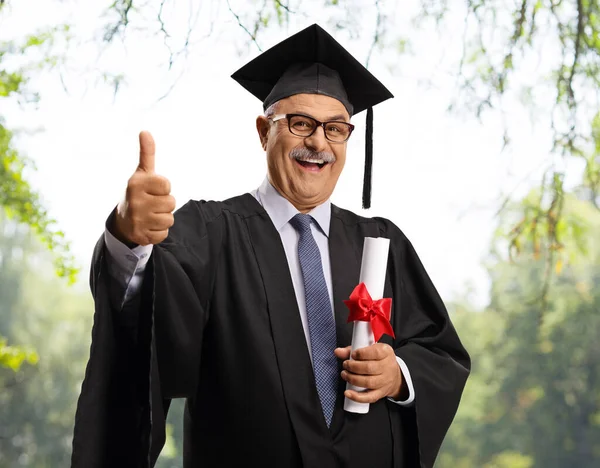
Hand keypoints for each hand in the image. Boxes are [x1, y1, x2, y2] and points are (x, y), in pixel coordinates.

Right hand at [112, 131, 175, 245]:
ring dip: (163, 218)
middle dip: (164, 204)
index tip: (153, 189)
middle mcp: (135, 201)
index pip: (167, 185)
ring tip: (150, 215)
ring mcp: (137, 219)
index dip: (163, 188)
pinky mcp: (141, 235)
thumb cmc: (138, 193)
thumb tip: (145, 131)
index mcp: (136, 183)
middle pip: (171, 203)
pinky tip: (148, 226)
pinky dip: (159, 231)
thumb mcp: (142, 173)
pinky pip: (164, 234)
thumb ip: (147, 154)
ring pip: (169, 219)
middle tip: (151, 204)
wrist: (122, 221)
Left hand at [335, 343, 403, 403]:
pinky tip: (347, 393)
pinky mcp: (381, 393)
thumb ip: (352, 349)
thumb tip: (338, 351)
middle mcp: (387, 367)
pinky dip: (357, 397)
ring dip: (352, 379)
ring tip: (345, 374)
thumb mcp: (369, 349)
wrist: (394, 375)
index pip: (375, 352)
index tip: (353, 354)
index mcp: (385, 352)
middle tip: (345, 364)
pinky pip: (370, 397)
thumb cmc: (378, 359)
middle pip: (369, 368)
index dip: (361, 353)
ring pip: (368, 382)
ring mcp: (385, 381)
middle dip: (353, 366)